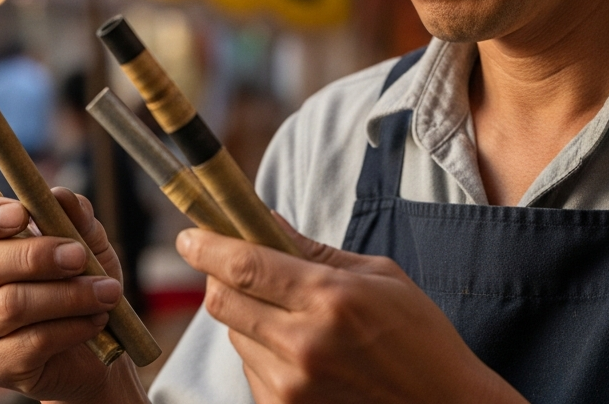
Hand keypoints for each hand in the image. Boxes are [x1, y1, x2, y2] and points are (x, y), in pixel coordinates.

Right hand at [0, 188, 145, 403]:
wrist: (90, 350)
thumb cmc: (76, 286)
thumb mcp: (86, 245)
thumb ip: (76, 218)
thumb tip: (62, 196)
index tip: (21, 213)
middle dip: (35, 256)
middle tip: (79, 256)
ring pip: (10, 305)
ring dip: (67, 295)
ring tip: (107, 292)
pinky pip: (32, 341)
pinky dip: (72, 327)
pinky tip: (96, 320)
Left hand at [177, 217, 527, 403]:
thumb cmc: (420, 339)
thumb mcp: (379, 277)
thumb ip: (314, 252)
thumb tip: (264, 221)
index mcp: (331, 299)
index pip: (244, 265)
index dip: (207, 246)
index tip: (189, 236)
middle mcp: (304, 344)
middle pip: (222, 300)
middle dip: (220, 276)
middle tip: (234, 266)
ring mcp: (292, 386)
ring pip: (234, 335)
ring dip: (248, 317)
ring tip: (292, 317)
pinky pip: (251, 369)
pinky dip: (263, 353)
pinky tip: (302, 352)